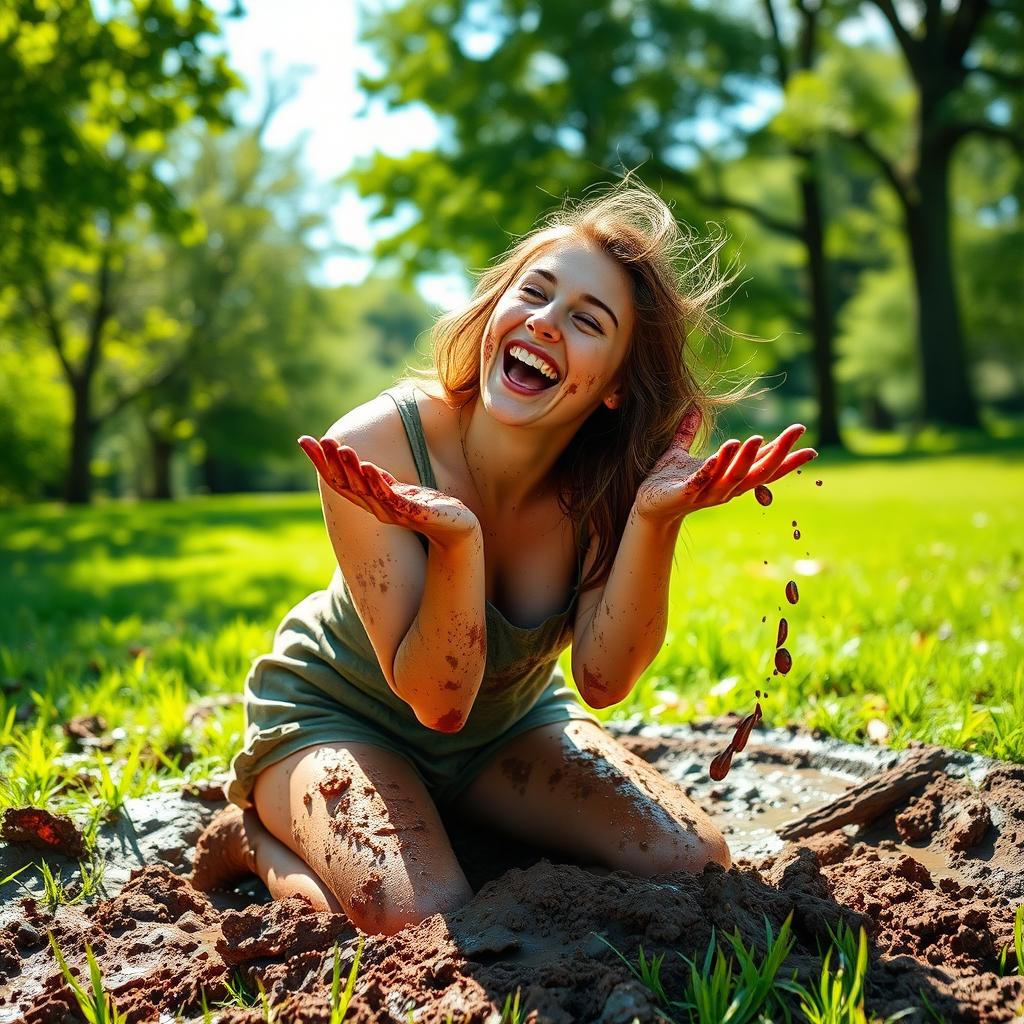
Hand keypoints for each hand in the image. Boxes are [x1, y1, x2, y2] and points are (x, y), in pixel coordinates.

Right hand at [298, 436, 479, 542]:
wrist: (458, 530)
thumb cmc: (429, 509)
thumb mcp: (399, 492)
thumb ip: (380, 482)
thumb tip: (361, 465)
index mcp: (372, 500)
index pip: (339, 481)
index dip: (321, 462)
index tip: (304, 441)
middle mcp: (377, 508)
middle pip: (348, 484)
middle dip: (332, 462)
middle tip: (320, 440)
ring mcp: (394, 512)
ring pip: (367, 490)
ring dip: (353, 469)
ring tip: (342, 448)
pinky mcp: (415, 514)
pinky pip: (392, 498)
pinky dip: (378, 483)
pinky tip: (369, 467)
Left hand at [634, 417, 816, 523]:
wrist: (646, 505)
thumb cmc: (666, 481)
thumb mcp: (679, 452)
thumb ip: (688, 432)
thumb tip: (692, 407)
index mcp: (730, 477)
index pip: (765, 467)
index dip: (786, 457)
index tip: (810, 446)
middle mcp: (725, 488)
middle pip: (758, 472)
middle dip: (778, 453)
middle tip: (796, 432)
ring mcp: (706, 493)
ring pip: (732, 477)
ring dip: (744, 458)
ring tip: (755, 438)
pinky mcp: (685, 495)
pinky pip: (701, 481)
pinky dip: (712, 467)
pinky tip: (722, 451)